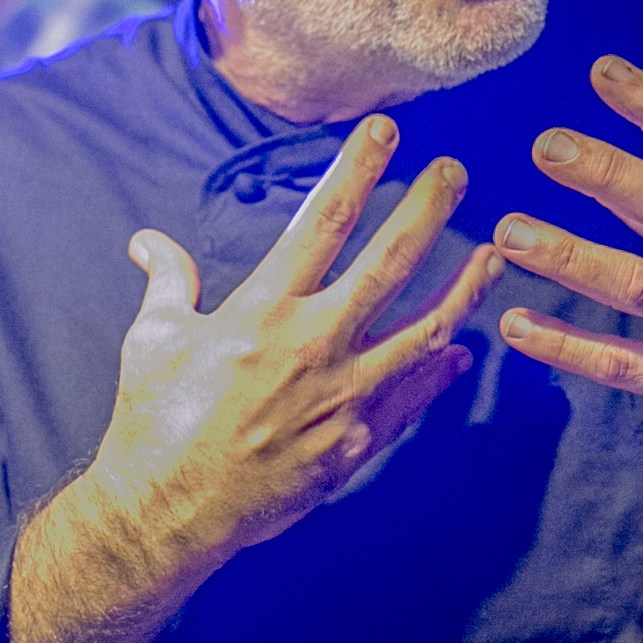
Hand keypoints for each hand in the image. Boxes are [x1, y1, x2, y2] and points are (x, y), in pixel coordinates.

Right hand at [12, 115, 500, 642]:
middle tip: (457, 172)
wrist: (166, 514)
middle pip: (389, 264)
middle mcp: (313, 346)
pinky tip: (462, 350)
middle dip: (427, 210)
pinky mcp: (353, 445)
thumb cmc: (152, 422)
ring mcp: (341, 399)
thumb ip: (166, 282)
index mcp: (262, 310)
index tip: (386, 129)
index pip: (323, 220)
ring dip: (463, 290)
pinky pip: (409, 400)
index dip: (357, 168)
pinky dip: (437, 372)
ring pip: (422, 332)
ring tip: (494, 255)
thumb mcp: (150, 339)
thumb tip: (148, 243)